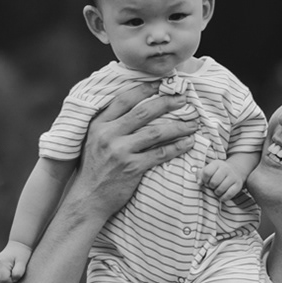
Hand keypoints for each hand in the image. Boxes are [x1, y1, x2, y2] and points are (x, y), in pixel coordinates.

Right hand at [0, 241, 30, 282]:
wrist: (19, 245)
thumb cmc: (22, 253)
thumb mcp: (23, 262)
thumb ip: (18, 272)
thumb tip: (13, 279)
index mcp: (2, 263)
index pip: (3, 279)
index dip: (11, 280)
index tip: (17, 275)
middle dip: (7, 282)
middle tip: (15, 276)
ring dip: (4, 282)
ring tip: (12, 276)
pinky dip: (2, 280)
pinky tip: (8, 276)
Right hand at [76, 86, 201, 223]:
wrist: (88, 198)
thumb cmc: (94, 169)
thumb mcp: (94, 140)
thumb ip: (110, 124)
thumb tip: (134, 106)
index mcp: (99, 124)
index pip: (124, 99)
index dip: (145, 89)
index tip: (161, 84)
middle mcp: (108, 134)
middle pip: (143, 112)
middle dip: (167, 103)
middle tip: (184, 99)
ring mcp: (120, 151)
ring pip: (155, 132)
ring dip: (178, 126)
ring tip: (193, 123)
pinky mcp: (131, 168)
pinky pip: (160, 154)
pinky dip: (177, 147)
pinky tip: (188, 143)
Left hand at [203, 157, 250, 201]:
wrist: (235, 170)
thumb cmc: (217, 172)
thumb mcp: (208, 169)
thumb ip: (199, 175)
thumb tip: (199, 183)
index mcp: (217, 163)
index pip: (207, 172)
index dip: (204, 180)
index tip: (206, 181)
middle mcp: (226, 168)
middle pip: (213, 182)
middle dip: (211, 186)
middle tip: (212, 186)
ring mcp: (233, 176)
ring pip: (220, 190)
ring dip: (216, 193)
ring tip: (217, 190)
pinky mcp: (238, 184)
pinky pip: (229, 194)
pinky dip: (223, 198)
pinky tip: (221, 196)